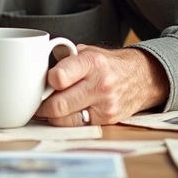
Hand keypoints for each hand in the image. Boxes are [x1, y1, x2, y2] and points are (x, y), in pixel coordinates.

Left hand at [34, 45, 169, 125]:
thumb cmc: (108, 64)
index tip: (40, 83)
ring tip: (48, 108)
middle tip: (35, 102)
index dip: (45, 82)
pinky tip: (64, 114)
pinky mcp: (108, 120)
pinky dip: (66, 122)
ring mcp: (105, 105)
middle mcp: (100, 84)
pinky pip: (77, 126)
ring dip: (51, 116)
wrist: (141, 77)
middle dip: (41, 105)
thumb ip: (63, 59)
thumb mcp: (87, 52)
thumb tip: (36, 67)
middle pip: (58, 105)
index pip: (59, 77)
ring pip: (64, 120)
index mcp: (92, 62)